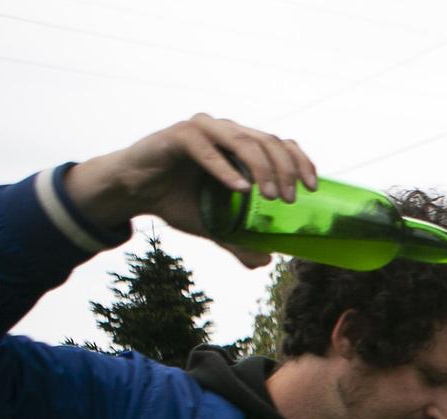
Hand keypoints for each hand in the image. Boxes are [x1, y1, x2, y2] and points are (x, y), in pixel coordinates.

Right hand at [63, 114, 318, 261]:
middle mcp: (226, 132)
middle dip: (284, 170)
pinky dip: (224, 167)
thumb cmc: (176, 200)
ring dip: (260, 167)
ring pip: (242, 139)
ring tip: (267, 196)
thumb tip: (265, 260)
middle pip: (267, 141)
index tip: (312, 189)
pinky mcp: (178, 135)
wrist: (134, 193)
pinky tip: (238, 188)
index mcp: (240, 146)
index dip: (300, 162)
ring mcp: (203, 130)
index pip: (280, 144)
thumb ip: (238, 240)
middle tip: (288, 200)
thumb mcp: (213, 225)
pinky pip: (205, 147)